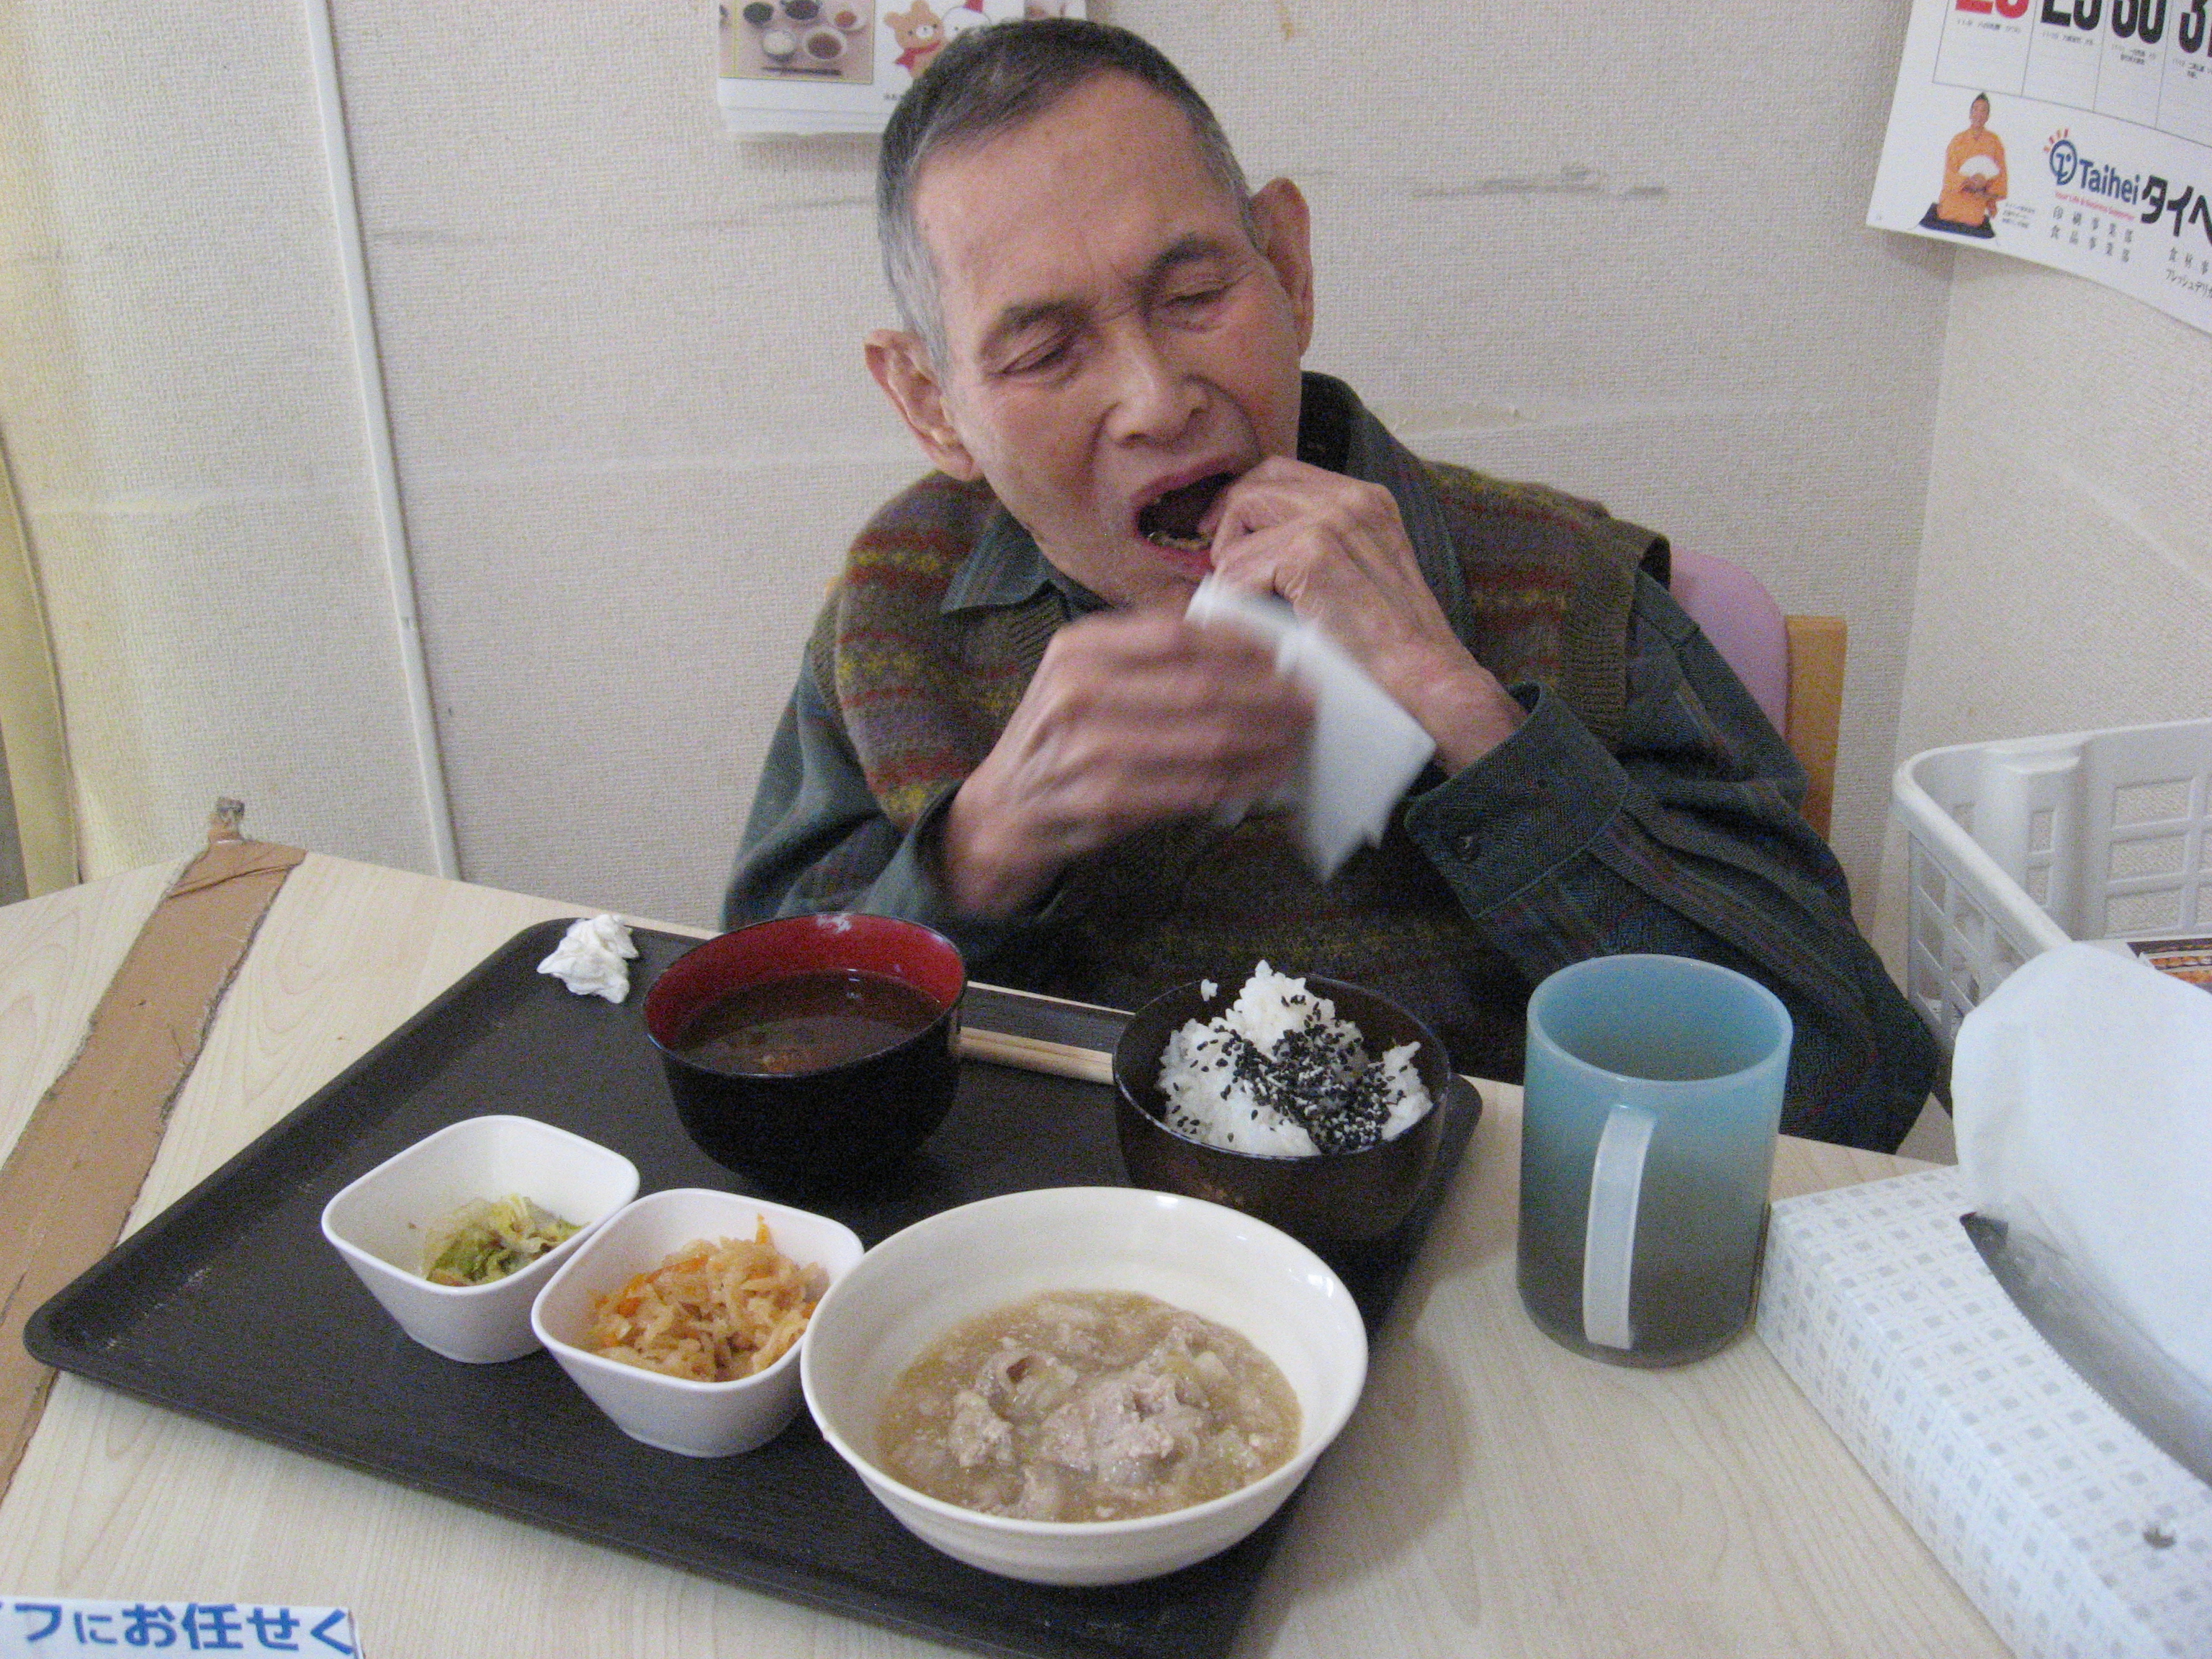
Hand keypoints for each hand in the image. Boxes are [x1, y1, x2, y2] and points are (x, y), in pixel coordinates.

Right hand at [939, 609, 1312, 915]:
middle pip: (1201, 685)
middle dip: (1268, 695)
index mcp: (1079, 647)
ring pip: (1206, 739)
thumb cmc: (1060, 736)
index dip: (1243, 646)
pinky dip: (1241, 782)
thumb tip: (1245, 649)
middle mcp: (1079, 691)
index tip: (1285, 657)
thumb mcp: (1081, 675)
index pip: (1180, 635)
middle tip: (1309, 703)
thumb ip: (1144, 656)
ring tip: (1298, 739)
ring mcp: (1090, 749)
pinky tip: (1268, 775)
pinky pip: (1195, 788)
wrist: (1005, 810)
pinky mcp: (1106, 802)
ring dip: (1266, 741)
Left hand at [1203, 458, 1524, 771]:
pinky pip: (1238, 568)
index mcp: (1365, 499)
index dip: (1242, 502)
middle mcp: (1352, 499)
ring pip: (1239, 525)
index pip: (1279, 472)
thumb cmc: (1387, 644)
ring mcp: (1333, 522)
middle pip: (1254, 486)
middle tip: (1226, 574)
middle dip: (1228, 529)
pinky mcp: (1312, 555)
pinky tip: (1259, 626)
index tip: (1228, 543)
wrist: (1425, 679)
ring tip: (1254, 607)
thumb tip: (1247, 537)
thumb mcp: (1360, 573)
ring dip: (1233, 571)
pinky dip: (1236, 601)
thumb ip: (1317, 543)